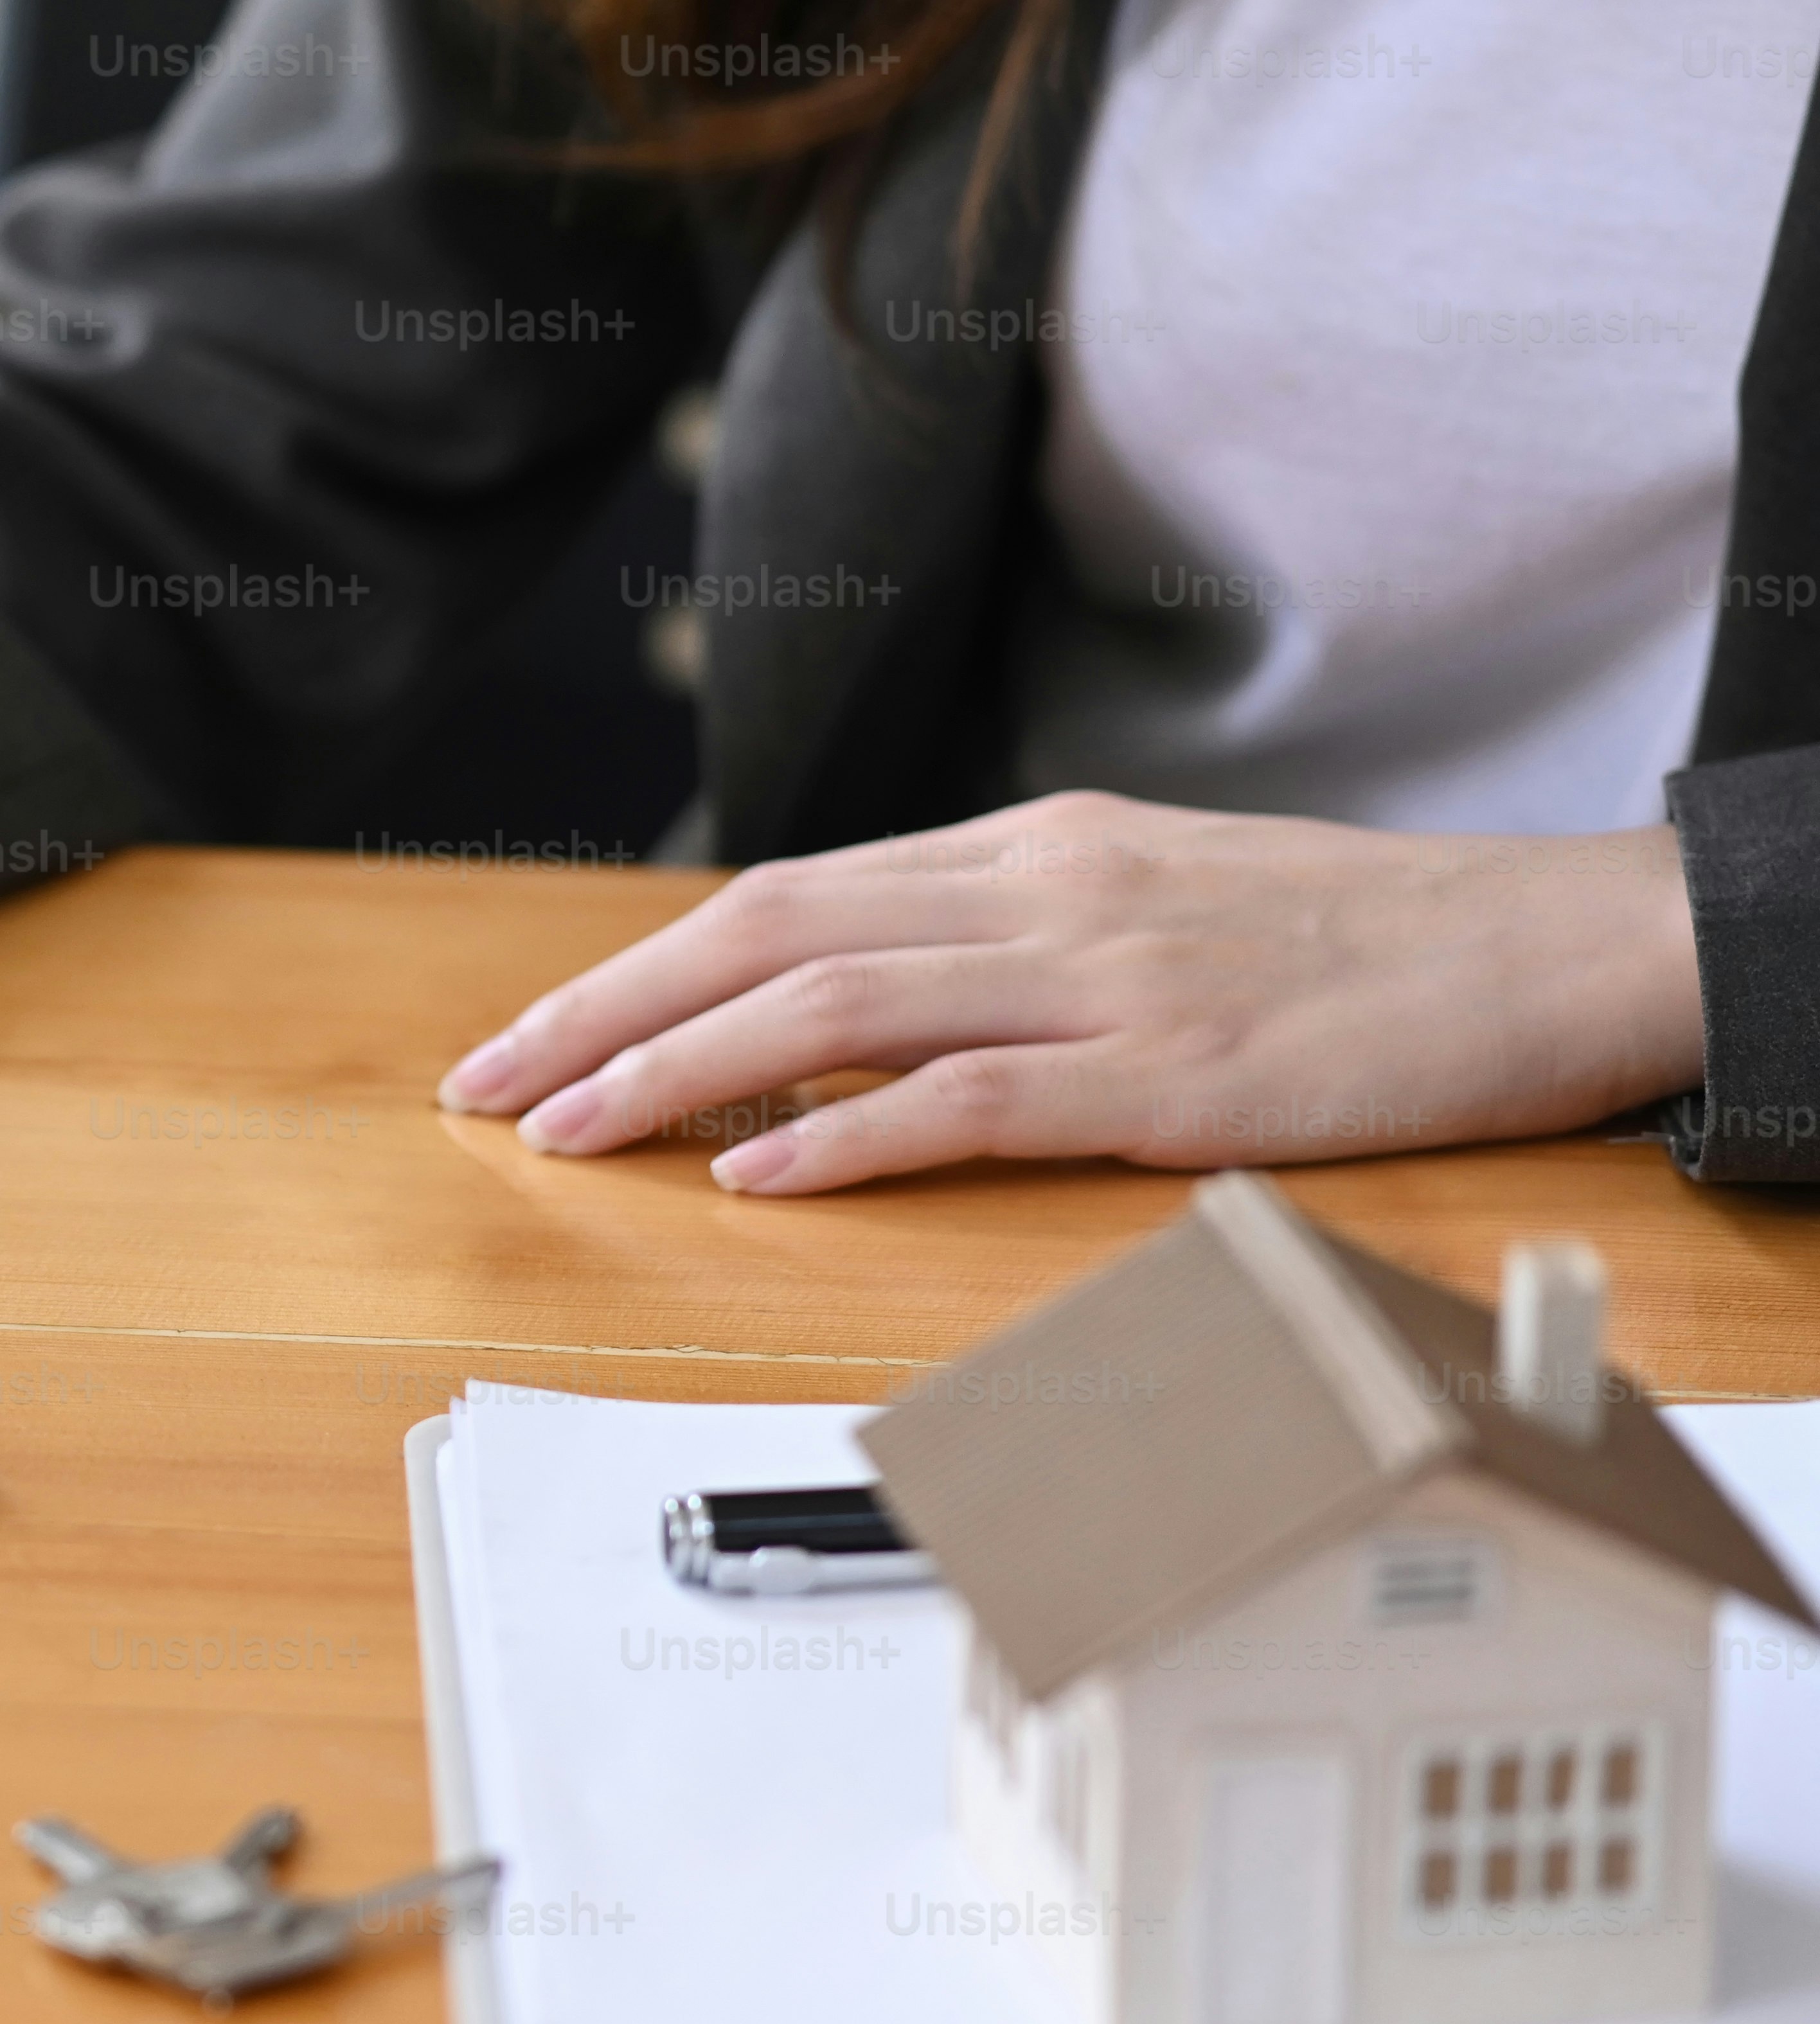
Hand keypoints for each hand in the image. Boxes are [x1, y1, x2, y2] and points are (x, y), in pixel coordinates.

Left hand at [433, 791, 1703, 1192]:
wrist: (1541, 942)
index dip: (631, 971)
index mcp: (1025, 853)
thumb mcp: (1144, 904)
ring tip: (566, 1132)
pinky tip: (752, 1170)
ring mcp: (1103, 983)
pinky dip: (843, 1132)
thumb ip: (998, 944)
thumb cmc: (1348, 943)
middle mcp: (1040, 896)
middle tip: (482, 1090)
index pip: (777, 900)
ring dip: (676, 1073)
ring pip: (830, 1006)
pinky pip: (969, 1098)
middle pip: (763, 937)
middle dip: (601, 1015)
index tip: (524, 1041)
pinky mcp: (1171, 1076)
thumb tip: (848, 1005)